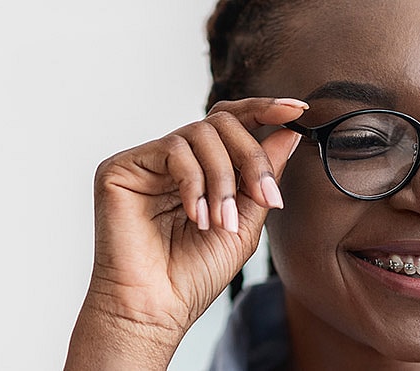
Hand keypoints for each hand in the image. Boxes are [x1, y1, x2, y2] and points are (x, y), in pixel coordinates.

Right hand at [65, 97, 307, 369]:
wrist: (157, 308)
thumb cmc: (196, 273)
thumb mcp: (247, 220)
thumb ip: (263, 175)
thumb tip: (289, 130)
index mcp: (203, 168)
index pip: (233, 123)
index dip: (265, 109)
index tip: (298, 108)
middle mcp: (174, 159)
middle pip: (222, 122)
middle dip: (251, 158)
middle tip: (264, 198)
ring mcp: (147, 161)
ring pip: (201, 134)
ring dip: (223, 180)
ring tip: (222, 223)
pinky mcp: (120, 168)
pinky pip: (173, 149)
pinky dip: (195, 183)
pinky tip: (196, 217)